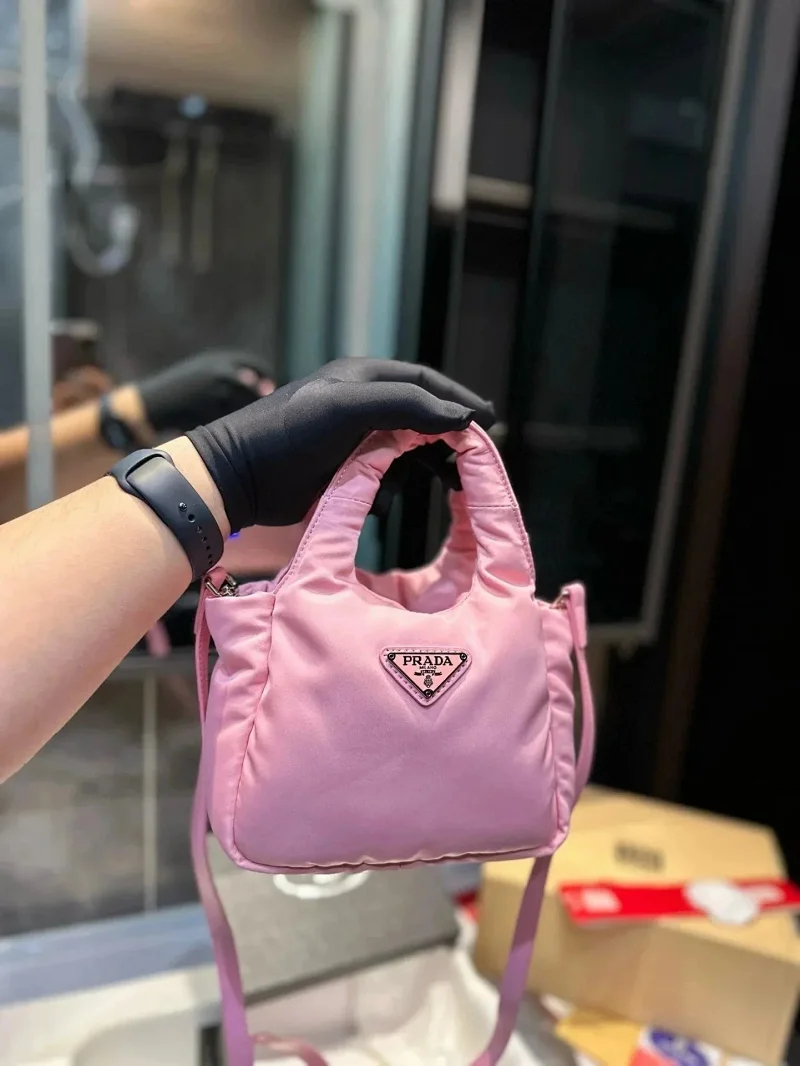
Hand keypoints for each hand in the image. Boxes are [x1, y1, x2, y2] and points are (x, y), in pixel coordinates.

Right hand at [138, 350, 272, 432]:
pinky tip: (234, 428)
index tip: (270, 388)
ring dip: (250, 412)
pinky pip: (232, 420)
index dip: (266, 376)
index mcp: (218, 359)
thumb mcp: (202, 370)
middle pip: (253, 387)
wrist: (153, 401)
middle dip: (261, 398)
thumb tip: (260, 385)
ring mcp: (215, 393)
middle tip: (265, 407)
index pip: (255, 363)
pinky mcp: (210, 412)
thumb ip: (229, 373)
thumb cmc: (182, 387)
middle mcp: (219, 373)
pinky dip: (236, 424)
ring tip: (249, 419)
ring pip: (245, 405)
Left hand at [186, 359, 494, 530]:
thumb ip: (406, 405)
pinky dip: (391, 492)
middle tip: (473, 462)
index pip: (425, 382)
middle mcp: (362, 404)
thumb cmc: (289, 434)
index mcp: (364, 378)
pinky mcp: (342, 471)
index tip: (488, 421)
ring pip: (405, 453)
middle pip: (421, 418)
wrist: (240, 476)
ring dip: (421, 471)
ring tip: (443, 488)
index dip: (458, 399)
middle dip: (446, 440)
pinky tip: (384, 506)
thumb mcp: (349, 409)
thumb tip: (459, 415)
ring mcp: (352, 440)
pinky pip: (383, 479)